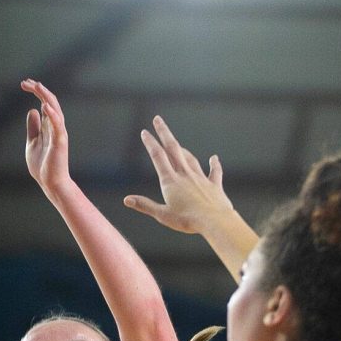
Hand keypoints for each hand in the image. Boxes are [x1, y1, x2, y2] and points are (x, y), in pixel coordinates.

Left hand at [21, 79, 71, 199]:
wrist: (50, 183)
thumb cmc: (43, 165)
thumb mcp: (33, 142)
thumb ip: (33, 127)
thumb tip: (32, 111)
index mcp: (49, 125)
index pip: (44, 102)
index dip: (35, 91)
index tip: (24, 84)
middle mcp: (55, 126)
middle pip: (49, 101)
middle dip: (38, 90)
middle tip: (26, 82)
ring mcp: (58, 133)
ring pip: (55, 109)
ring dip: (46, 96)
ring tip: (37, 86)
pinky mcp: (60, 142)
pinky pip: (57, 125)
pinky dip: (52, 115)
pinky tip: (44, 106)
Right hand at [124, 115, 232, 233]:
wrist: (214, 220)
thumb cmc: (187, 220)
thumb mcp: (162, 215)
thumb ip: (145, 205)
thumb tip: (127, 199)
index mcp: (170, 181)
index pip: (158, 157)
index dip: (150, 143)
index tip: (144, 132)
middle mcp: (185, 174)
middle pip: (173, 149)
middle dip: (164, 133)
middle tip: (158, 119)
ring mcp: (200, 178)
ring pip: (189, 158)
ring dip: (182, 148)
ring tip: (176, 144)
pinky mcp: (214, 185)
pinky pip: (214, 171)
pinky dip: (213, 164)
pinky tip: (213, 158)